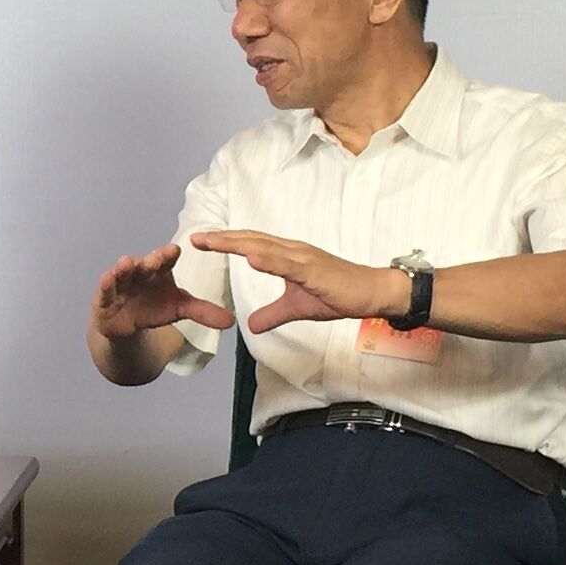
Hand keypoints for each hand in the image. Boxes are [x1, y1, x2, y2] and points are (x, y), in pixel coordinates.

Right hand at [90, 244, 238, 340]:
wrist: (125, 323)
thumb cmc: (154, 306)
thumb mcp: (179, 309)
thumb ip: (203, 312)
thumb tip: (232, 322)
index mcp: (159, 271)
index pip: (166, 259)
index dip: (169, 254)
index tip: (175, 250)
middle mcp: (140, 272)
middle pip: (146, 263)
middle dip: (151, 259)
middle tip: (159, 255)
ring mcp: (121, 283)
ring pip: (123, 273)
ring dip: (123, 268)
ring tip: (126, 263)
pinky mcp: (105, 297)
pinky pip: (104, 290)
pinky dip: (104, 284)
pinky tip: (106, 279)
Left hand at [186, 230, 408, 332]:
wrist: (370, 292)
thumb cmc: (337, 294)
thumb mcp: (296, 308)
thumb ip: (272, 314)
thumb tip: (250, 326)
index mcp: (287, 256)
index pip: (250, 245)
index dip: (225, 242)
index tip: (200, 241)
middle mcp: (292, 251)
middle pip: (251, 240)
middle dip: (221, 239)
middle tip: (195, 237)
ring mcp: (302, 258)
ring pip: (264, 247)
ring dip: (236, 243)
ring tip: (212, 241)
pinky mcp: (314, 270)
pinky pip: (288, 264)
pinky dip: (268, 259)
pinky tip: (251, 257)